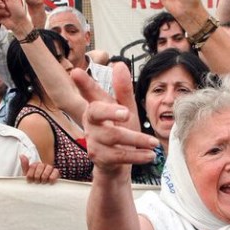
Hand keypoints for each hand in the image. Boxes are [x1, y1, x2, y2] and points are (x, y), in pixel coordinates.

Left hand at [20, 154, 59, 183]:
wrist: (39, 192)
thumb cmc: (33, 183)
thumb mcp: (27, 175)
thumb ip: (24, 165)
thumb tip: (21, 155)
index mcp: (35, 165)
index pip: (33, 166)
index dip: (30, 174)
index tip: (30, 181)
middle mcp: (43, 165)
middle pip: (40, 166)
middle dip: (37, 176)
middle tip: (37, 182)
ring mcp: (50, 168)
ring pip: (48, 168)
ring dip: (44, 177)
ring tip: (43, 182)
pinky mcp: (56, 173)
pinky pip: (55, 171)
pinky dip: (52, 177)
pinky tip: (49, 182)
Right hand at [70, 61, 158, 177]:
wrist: (117, 165)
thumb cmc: (121, 133)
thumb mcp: (126, 110)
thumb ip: (123, 90)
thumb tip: (119, 64)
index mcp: (96, 108)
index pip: (89, 93)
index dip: (83, 84)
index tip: (76, 72)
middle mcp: (90, 123)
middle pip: (96, 112)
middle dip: (110, 111)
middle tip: (127, 113)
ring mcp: (92, 140)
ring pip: (113, 136)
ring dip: (137, 139)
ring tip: (153, 143)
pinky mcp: (98, 157)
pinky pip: (118, 155)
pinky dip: (137, 155)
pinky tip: (149, 155)